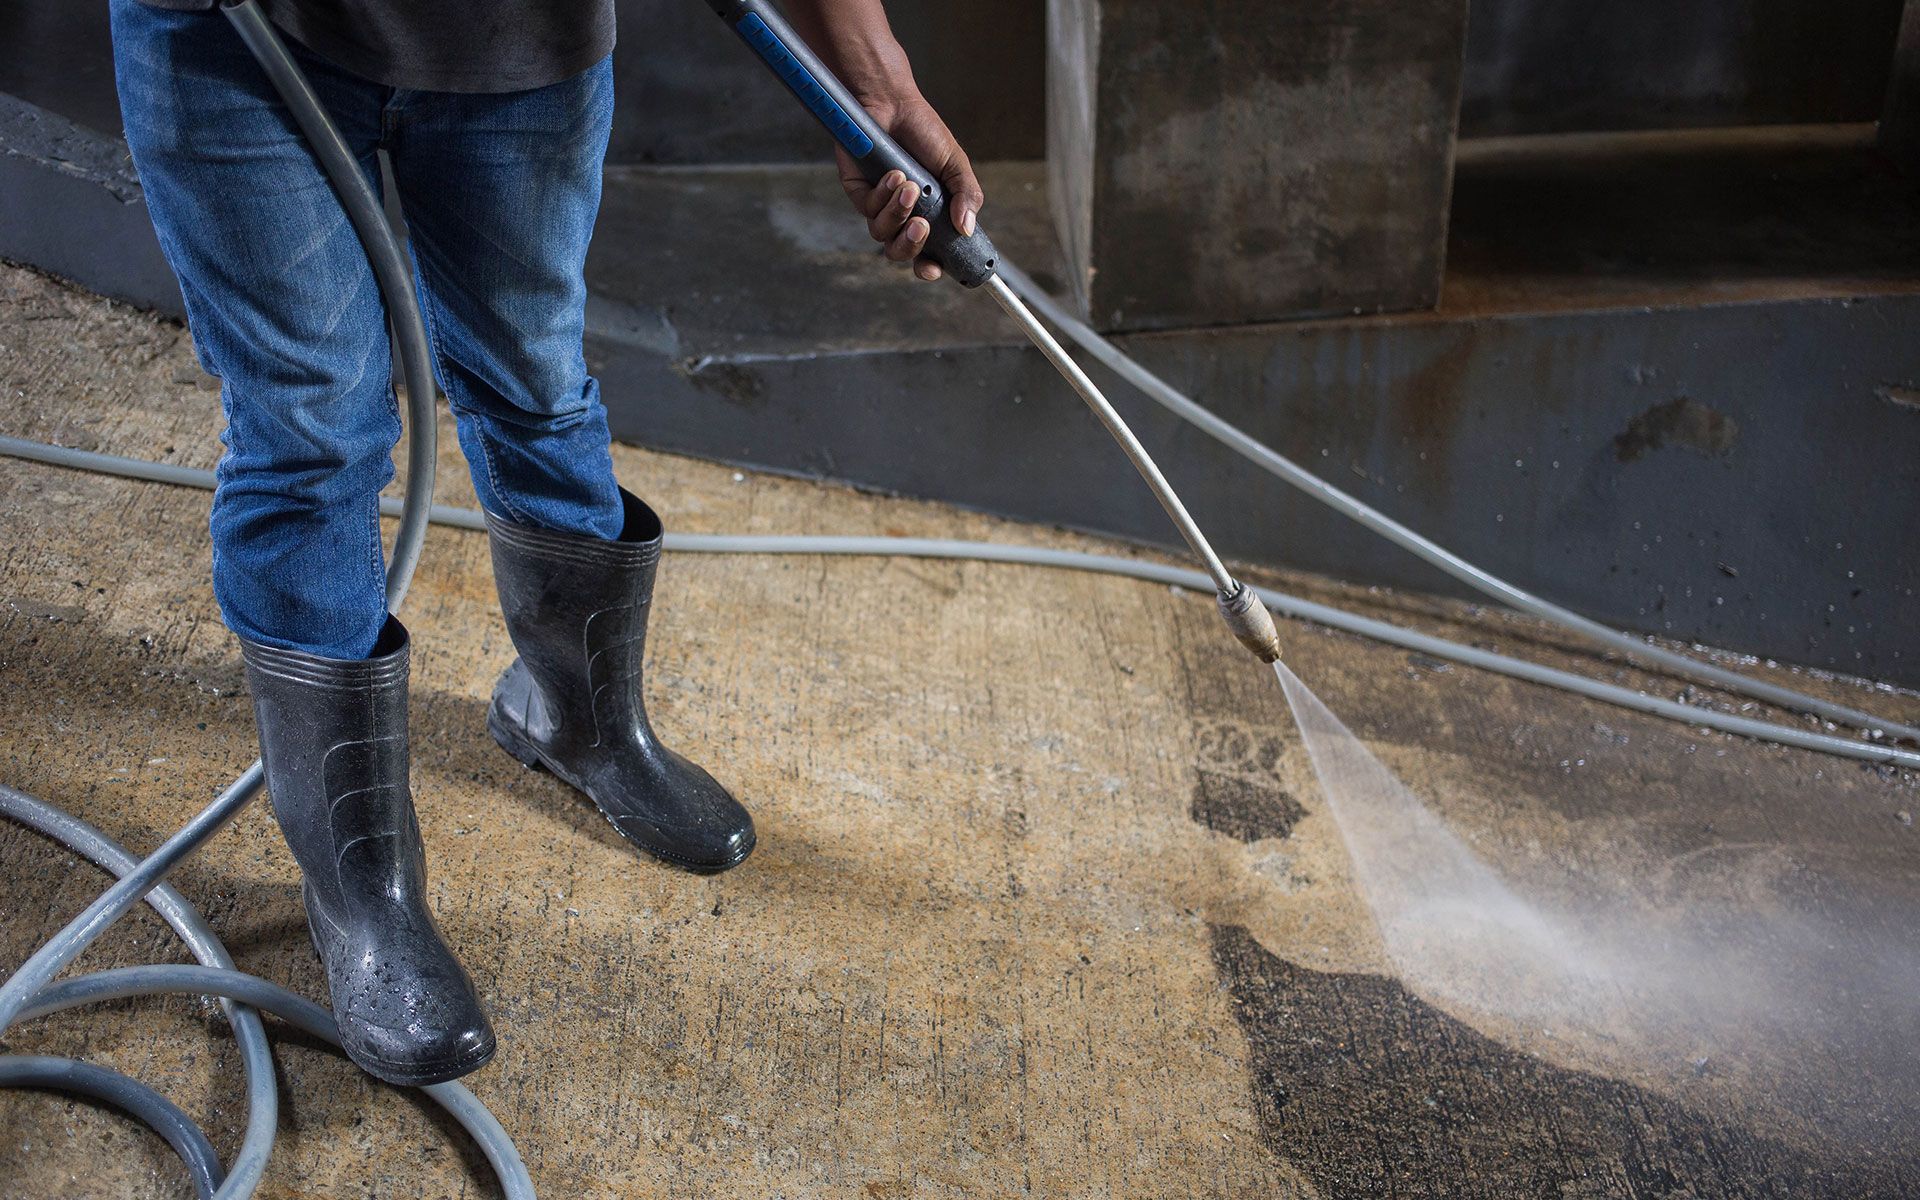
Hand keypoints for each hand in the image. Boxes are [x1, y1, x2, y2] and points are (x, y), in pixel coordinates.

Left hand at [836, 93, 983, 282]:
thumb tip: (967, 229)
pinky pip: (868, 209)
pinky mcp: (859, 192)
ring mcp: (879, 206)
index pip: (928, 254)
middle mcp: (902, 216)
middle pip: (900, 253)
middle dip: (910, 245)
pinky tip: (894, 172)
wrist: (893, 103)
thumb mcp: (955, 165)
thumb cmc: (925, 133)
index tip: (934, 267)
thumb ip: (967, 196)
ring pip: (882, 234)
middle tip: (921, 225)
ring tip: (909, 185)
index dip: (929, 267)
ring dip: (897, 213)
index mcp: (929, 215)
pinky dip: (883, 194)